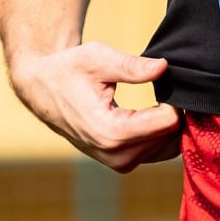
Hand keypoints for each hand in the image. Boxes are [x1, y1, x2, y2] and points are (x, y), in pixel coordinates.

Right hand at [10, 42, 181, 171]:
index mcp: (111, 133)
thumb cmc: (69, 69)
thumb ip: (132, 66)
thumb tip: (164, 67)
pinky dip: (162, 132)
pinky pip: (158, 150)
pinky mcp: (122, 162)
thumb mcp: (97, 58)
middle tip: (166, 85)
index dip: (175, 99)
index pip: (168, 123)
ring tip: (159, 96)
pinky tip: (154, 109)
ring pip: (168, 146)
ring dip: (170, 122)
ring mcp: (119, 163)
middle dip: (176, 111)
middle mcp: (116, 155)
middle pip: (171, 136)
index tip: (168, 80)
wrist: (44, 89)